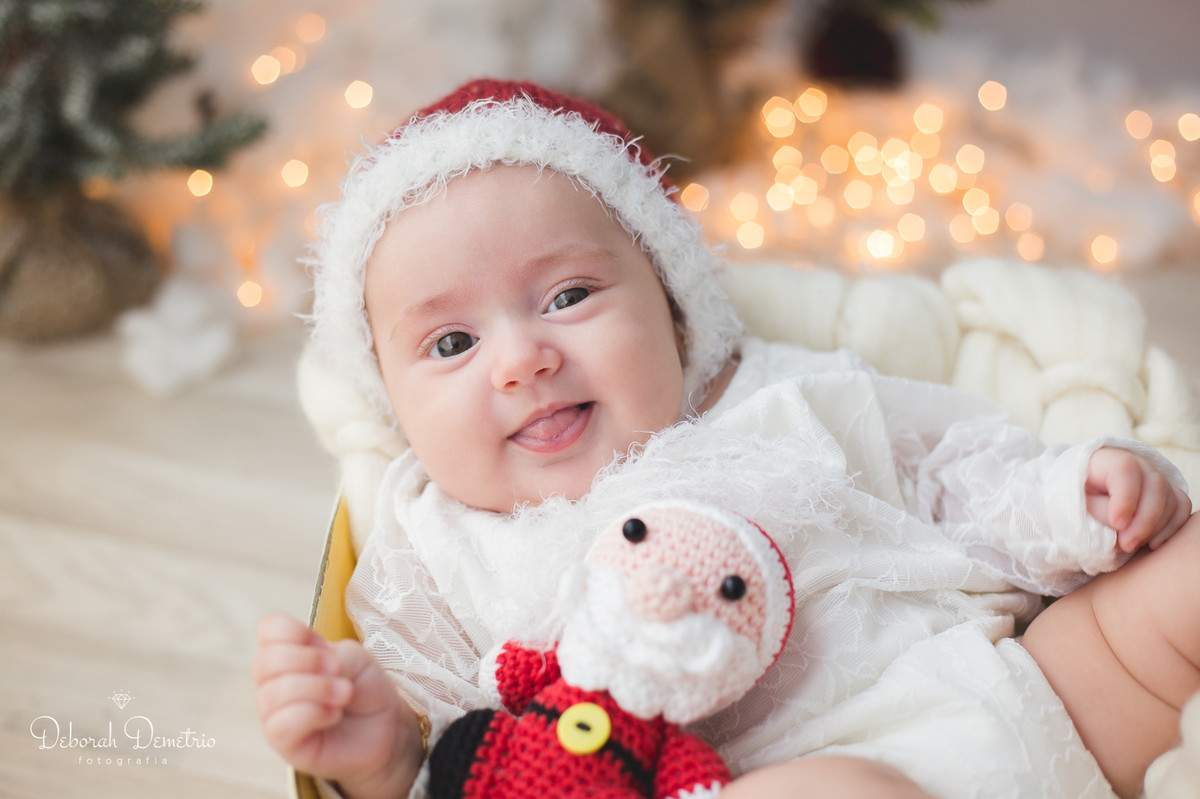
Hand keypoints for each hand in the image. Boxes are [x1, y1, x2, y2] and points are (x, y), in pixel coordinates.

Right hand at [252, 613, 421, 798]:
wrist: (384, 726)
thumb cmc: (364, 687)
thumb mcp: (355, 658)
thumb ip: (329, 655)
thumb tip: (309, 672)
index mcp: (289, 652)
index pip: (269, 629)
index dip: (292, 631)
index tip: (322, 644)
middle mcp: (275, 682)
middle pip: (264, 661)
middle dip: (307, 661)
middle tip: (337, 670)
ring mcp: (275, 714)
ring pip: (274, 694)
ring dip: (317, 688)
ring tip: (344, 694)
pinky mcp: (284, 743)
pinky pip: (282, 724)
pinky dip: (313, 714)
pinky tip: (333, 715)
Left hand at [1085, 447, 1191, 552]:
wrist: (1083, 496)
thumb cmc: (1075, 498)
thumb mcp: (1075, 502)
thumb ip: (1098, 511)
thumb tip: (1123, 527)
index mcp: (1107, 459)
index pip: (1125, 470)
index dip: (1126, 498)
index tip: (1117, 524)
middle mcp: (1137, 464)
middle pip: (1155, 485)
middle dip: (1144, 520)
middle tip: (1126, 544)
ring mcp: (1155, 477)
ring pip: (1170, 499)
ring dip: (1154, 528)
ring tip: (1130, 545)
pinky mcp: (1167, 493)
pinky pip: (1181, 508)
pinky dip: (1171, 527)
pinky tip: (1152, 544)